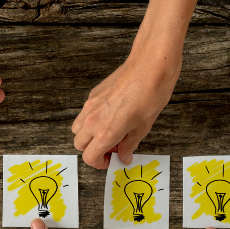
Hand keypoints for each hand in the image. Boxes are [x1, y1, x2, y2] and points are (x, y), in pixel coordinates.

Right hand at [71, 33, 180, 168]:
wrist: (150, 65)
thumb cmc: (152, 93)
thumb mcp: (144, 125)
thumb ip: (130, 143)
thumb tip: (124, 155)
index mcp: (106, 131)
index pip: (90, 156)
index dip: (99, 163)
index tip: (110, 160)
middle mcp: (93, 120)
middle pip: (79, 144)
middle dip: (92, 150)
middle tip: (111, 148)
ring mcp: (90, 106)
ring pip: (77, 129)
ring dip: (88, 135)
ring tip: (108, 132)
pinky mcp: (92, 95)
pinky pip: (84, 114)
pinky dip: (91, 120)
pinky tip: (111, 115)